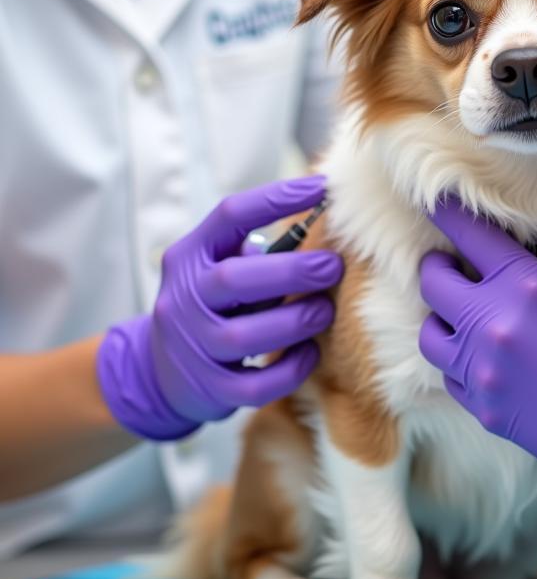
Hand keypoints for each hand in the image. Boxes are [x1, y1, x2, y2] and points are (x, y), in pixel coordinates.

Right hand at [97, 174, 342, 438]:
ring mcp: (191, 346)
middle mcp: (183, 298)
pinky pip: (254, 385)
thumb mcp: (220, 265)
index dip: (275, 199)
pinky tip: (310, 353)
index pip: (229, 216)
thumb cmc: (215, 305)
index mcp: (190, 256)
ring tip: (325, 311)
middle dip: (291, 272)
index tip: (321, 188)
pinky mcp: (208, 390)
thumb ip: (261, 247)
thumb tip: (329, 214)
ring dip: (295, 321)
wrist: (161, 371)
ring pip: (243, 336)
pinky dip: (289, 369)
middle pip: (233, 280)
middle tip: (333, 266)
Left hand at [418, 197, 536, 477]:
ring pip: (430, 335)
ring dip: (441, 319)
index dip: (448, 214)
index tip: (438, 205)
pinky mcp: (484, 408)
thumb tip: (532, 240)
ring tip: (457, 318)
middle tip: (445, 265)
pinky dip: (459, 364)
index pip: (471, 236)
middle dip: (436, 267)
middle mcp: (492, 323)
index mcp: (524, 285)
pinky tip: (481, 359)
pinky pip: (450, 377)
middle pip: (433, 283)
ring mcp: (483, 369)